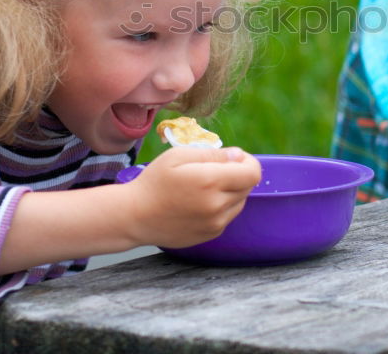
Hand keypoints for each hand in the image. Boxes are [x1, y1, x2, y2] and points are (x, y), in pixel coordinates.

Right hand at [126, 146, 260, 248]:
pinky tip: (200, 201)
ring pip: (240, 202)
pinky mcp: (211, 234)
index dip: (248, 162)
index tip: (233, 158)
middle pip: (248, 186)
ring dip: (231, 191)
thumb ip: (213, 154)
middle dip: (238, 174)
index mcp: (210, 181)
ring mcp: (215, 223)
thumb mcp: (178, 155)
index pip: (253, 173)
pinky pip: (228, 215)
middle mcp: (217, 205)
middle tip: (215, 169)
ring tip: (206, 186)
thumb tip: (238, 156)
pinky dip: (222, 206)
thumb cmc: (154, 182)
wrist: (135, 216)